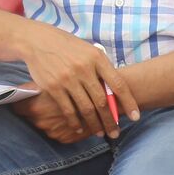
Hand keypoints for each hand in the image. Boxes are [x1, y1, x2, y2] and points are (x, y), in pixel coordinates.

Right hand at [15, 24, 135, 141]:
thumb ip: (102, 68)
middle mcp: (84, 69)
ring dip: (95, 124)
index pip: (118, 84)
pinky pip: (68, 109)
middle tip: (116, 133)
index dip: (129, 102)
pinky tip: (80, 127)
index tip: (136, 116)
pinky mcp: (53, 87)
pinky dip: (75, 121)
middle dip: (111, 120)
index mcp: (97, 58)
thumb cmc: (68, 46)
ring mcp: (68, 79)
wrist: (38, 41)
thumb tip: (116, 90)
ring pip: (86, 108)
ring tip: (101, 133)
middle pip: (102, 101)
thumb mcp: (89, 50)